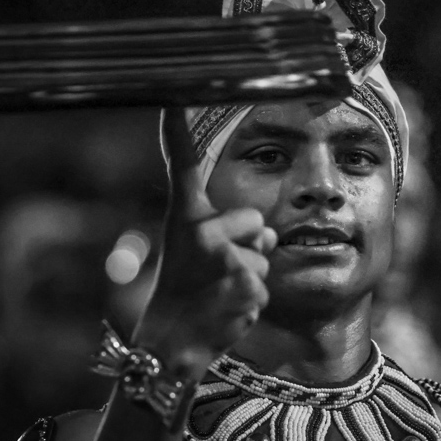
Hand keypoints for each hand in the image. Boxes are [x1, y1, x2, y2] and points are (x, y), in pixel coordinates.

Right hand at [132, 107, 275, 369]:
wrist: (170, 344)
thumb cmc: (186, 293)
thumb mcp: (196, 253)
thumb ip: (234, 232)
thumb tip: (270, 232)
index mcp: (184, 216)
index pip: (181, 164)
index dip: (176, 129)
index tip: (173, 96)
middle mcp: (200, 230)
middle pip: (256, 221)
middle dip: (247, 246)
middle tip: (213, 274)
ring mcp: (222, 256)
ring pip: (265, 252)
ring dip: (251, 274)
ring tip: (218, 292)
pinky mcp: (244, 281)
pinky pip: (267, 281)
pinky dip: (253, 299)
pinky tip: (225, 308)